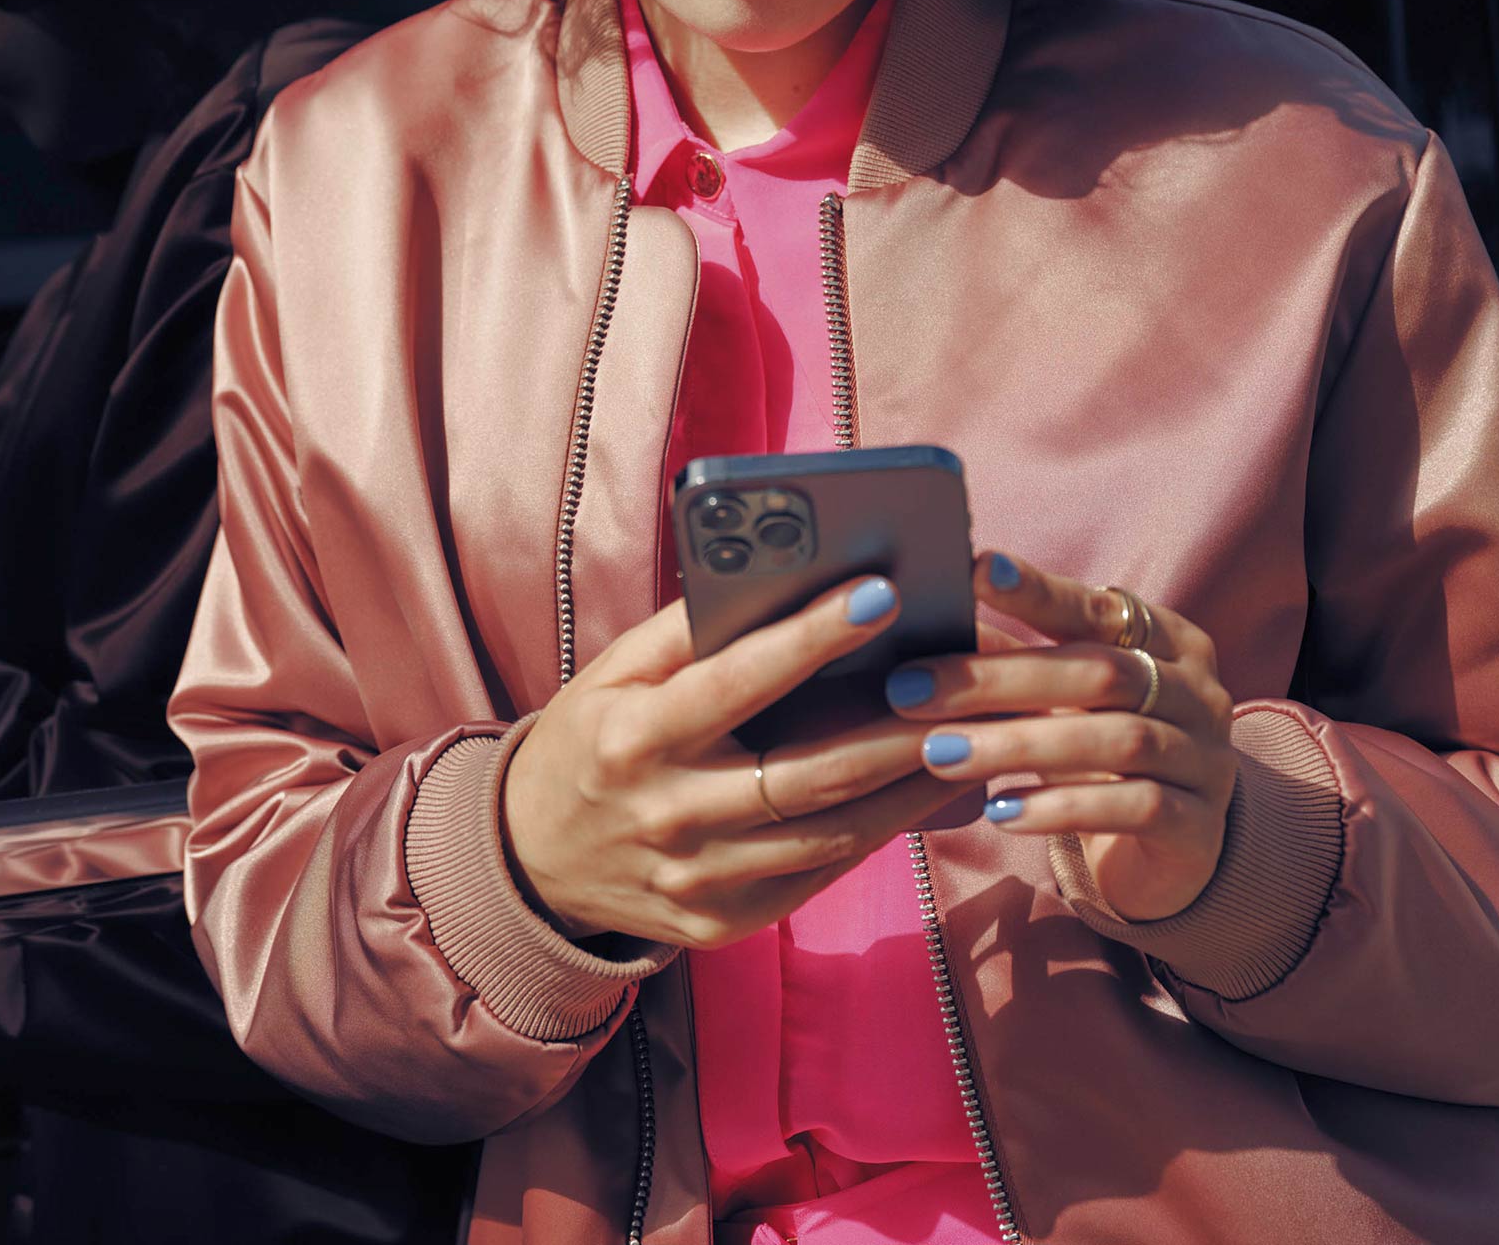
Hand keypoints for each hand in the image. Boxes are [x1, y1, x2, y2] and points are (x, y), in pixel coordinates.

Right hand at [502, 577, 963, 948]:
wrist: (530, 859)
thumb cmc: (591, 739)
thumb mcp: (614, 672)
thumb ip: (686, 629)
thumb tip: (771, 576)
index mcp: (636, 737)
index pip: (739, 680)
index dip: (813, 636)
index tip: (880, 592)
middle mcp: (668, 814)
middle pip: (807, 774)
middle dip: (896, 730)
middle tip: (963, 689)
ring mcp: (696, 880)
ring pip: (828, 834)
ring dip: (907, 790)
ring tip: (968, 741)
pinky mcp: (719, 923)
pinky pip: (815, 876)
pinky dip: (873, 835)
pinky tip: (918, 795)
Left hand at [887, 552, 1236, 921]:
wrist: (1171, 848)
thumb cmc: (1099, 747)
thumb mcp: (1062, 698)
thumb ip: (1011, 658)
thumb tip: (922, 617)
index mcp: (1168, 638)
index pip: (1095, 608)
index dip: (1037, 590)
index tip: (974, 570)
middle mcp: (1196, 691)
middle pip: (1100, 673)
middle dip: (998, 679)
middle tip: (911, 688)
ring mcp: (1206, 759)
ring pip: (1116, 741)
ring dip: (1017, 745)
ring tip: (939, 752)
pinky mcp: (1199, 828)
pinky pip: (1132, 808)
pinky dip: (1060, 808)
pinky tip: (999, 812)